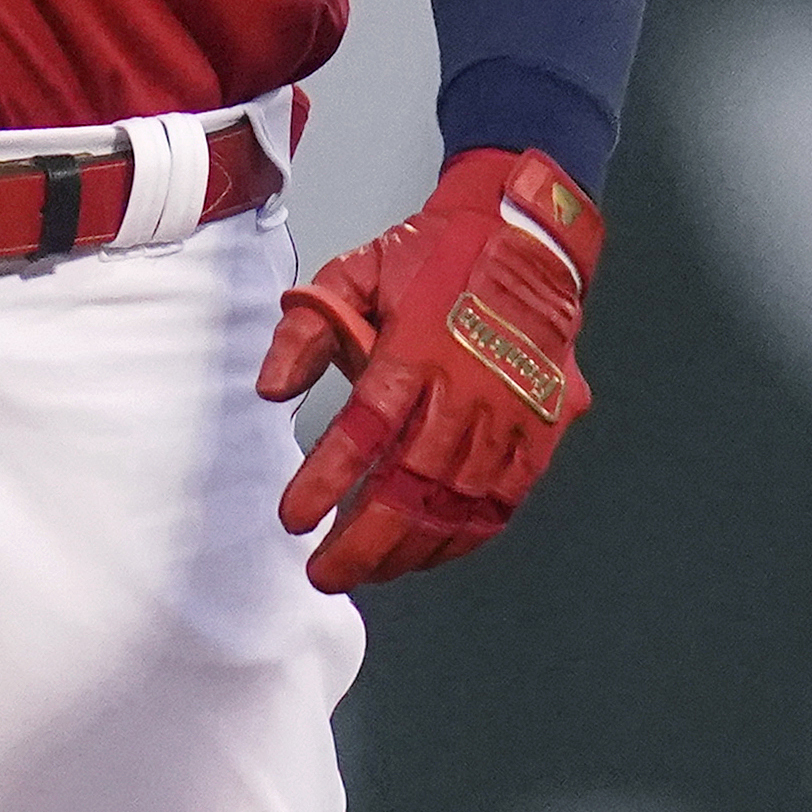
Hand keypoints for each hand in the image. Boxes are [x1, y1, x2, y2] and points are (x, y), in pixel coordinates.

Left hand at [256, 148, 602, 593]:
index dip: (327, 481)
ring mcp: (511, 417)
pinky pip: (502, 503)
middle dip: (364, 541)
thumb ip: (307, 328)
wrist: (527, 239)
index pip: (365, 430)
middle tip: (324, 572)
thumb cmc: (436, 256)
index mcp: (418, 349)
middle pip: (412, 485)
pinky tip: (428, 555)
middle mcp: (468, 390)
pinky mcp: (540, 433)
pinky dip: (463, 538)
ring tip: (366, 572)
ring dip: (408, 548)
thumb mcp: (356, 270)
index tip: (294, 518)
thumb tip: (271, 389)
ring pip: (456, 505)